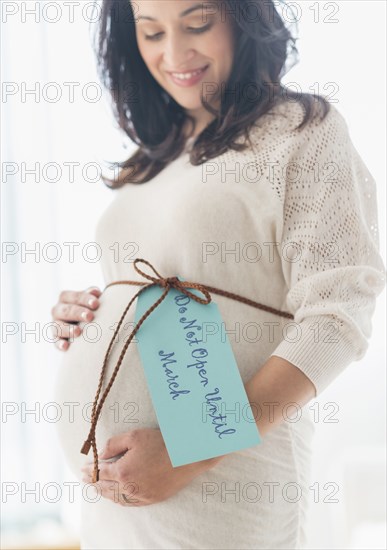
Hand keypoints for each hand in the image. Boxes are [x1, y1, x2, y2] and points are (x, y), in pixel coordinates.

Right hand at [50, 286, 101, 350]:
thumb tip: (95, 291)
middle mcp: (58, 310)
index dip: (85, 299)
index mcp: (66, 297)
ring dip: (67, 329)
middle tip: (90, 316)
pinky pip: (55, 342)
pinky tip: (66, 347)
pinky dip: (59, 344)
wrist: (85, 324)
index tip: (96, 304)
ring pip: (58, 326)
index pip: (74, 296)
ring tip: (78, 332)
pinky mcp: (56, 338)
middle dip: (78, 313)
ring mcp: (55, 324)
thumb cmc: (90, 308)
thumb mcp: (91, 300)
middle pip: (66, 310)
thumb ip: (92, 295)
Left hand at [81, 428, 222, 506]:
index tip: (82, 467)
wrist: (186, 456)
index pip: (100, 473)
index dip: (89, 470)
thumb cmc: (161, 443)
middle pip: (105, 487)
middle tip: (84, 477)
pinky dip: (118, 499)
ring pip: (115, 497)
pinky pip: (129, 502)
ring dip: (103, 492)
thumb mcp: (134, 436)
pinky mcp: (151, 499)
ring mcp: (141, 496)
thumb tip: (101, 455)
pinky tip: (115, 495)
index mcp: (123, 472)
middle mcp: (129, 487)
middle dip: (93, 481)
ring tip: (96, 486)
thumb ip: (114, 444)